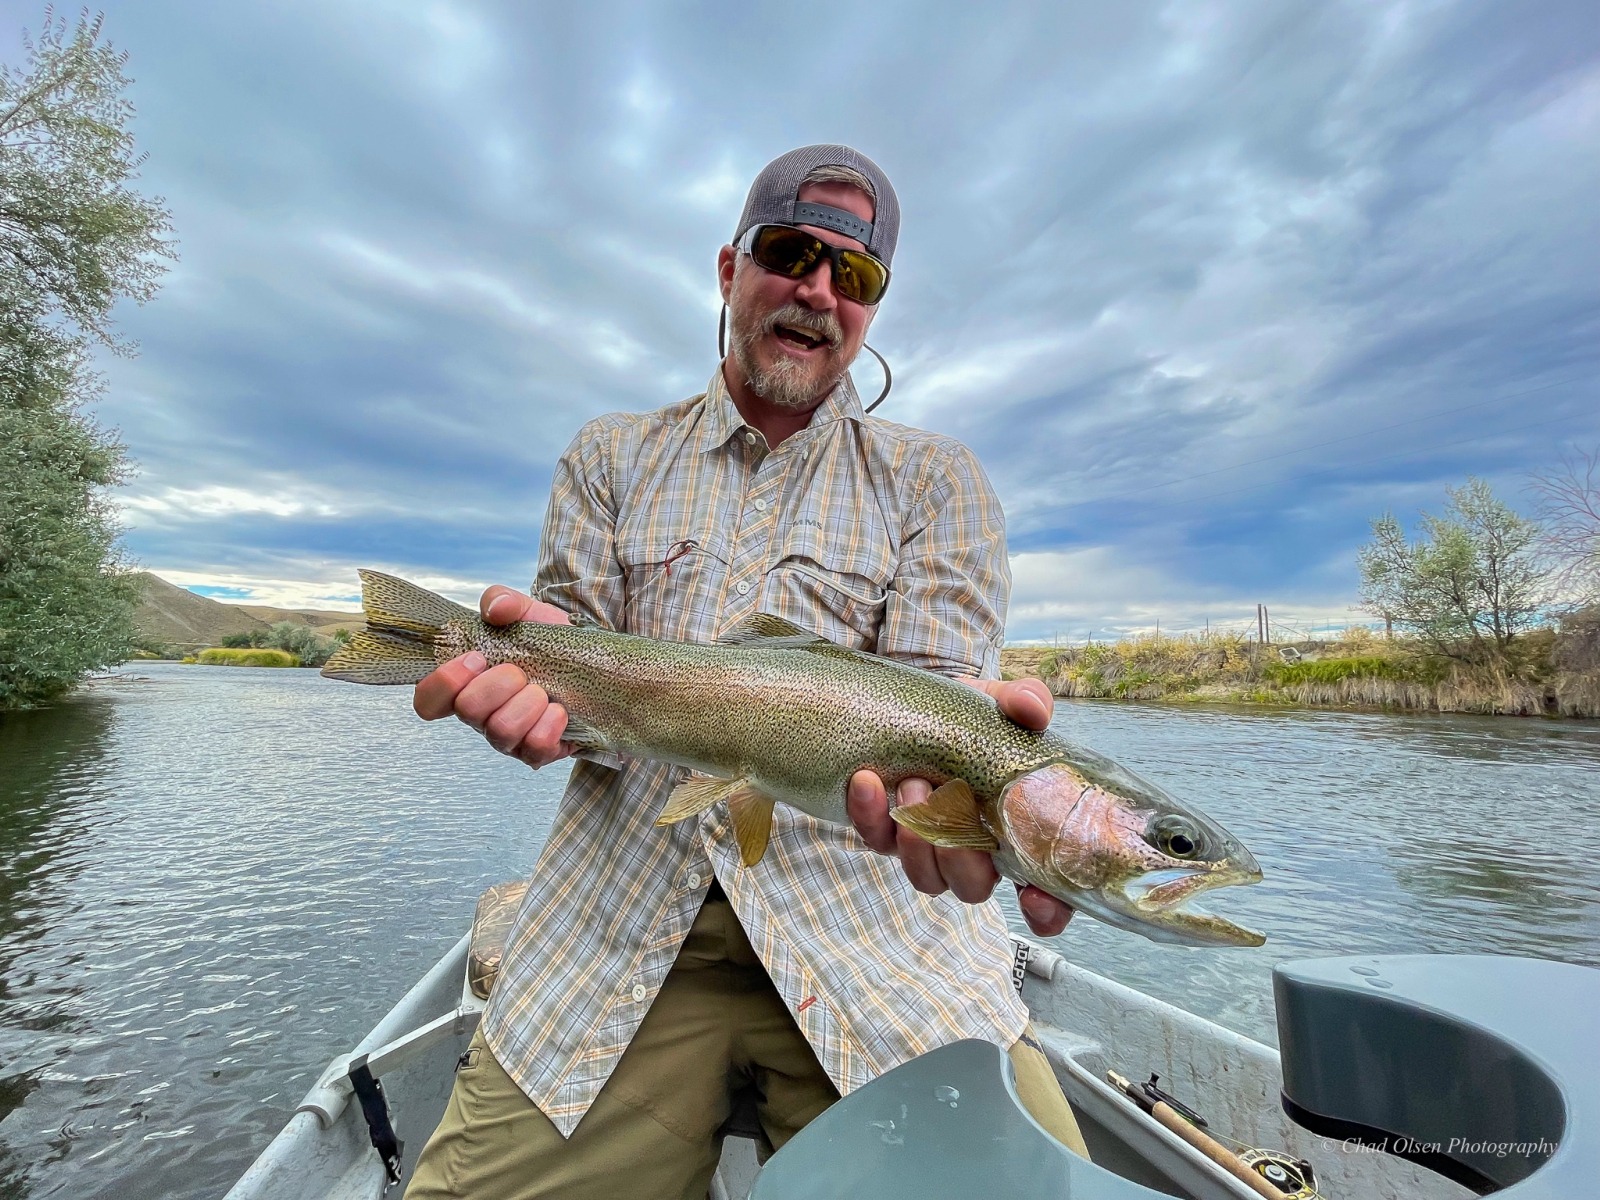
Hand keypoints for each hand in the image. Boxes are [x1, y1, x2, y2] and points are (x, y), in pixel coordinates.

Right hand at [413, 586, 573, 768]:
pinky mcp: (537, 752)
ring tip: (543, 691)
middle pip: (467, 711)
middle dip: (498, 684)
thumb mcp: (525, 613)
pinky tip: (559, 710)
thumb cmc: (547, 643)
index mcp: (466, 684)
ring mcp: (507, 738)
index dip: (443, 682)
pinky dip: (550, 725)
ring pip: (501, 731)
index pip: (428, 700)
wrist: (589, 663)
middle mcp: (481, 716)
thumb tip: (495, 609)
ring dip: (527, 704)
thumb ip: (502, 600)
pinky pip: (535, 749)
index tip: (476, 658)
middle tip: (519, 672)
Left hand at [847, 676, 1075, 937]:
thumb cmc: (977, 715)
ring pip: (925, 877)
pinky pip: (876, 840)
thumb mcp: (1004, 703)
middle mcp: (975, 850)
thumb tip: (1031, 709)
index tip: (1034, 896)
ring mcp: (928, 846)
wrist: (922, 702)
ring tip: (913, 785)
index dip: (1046, 909)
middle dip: (960, 858)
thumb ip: (1027, 703)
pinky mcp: (887, 830)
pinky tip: (867, 780)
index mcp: (1018, 831)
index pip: (1044, 893)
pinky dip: (870, 815)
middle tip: (951, 803)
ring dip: (917, 841)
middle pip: (973, 887)